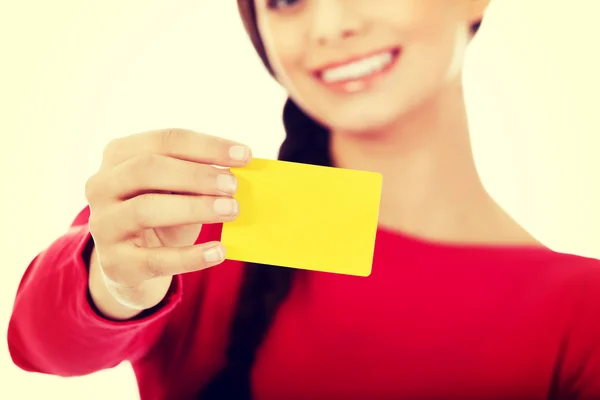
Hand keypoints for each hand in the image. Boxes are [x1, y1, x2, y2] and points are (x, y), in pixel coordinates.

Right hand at [85, 128, 250, 312]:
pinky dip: (190, 255)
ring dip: (194, 207)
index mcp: (119, 155)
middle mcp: (101, 185)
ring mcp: (103, 225)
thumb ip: (198, 176)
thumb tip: (234, 171)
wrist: (131, 264)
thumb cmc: (162, 215)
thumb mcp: (176, 190)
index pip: (165, 140)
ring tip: (231, 210)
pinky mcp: (115, 263)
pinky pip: (155, 259)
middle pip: (147, 169)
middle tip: (233, 185)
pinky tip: (218, 252)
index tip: (245, 155)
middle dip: (196, 175)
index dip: (207, 146)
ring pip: (145, 209)